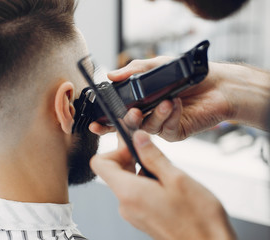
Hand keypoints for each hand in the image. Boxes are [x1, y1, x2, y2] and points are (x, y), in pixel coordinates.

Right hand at [90, 57, 232, 140]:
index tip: (95, 123)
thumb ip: (133, 71)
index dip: (106, 121)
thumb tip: (111, 74)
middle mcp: (149, 116)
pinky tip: (178, 103)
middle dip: (128, 120)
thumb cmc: (186, 74)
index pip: (118, 115)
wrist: (218, 83)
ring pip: (148, 128)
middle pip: (130, 125)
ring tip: (166, 101)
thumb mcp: (156, 67)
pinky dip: (171, 115)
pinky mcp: (177, 131)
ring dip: (156, 114)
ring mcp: (162, 125)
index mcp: (141, 102)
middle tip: (134, 112)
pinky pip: (167, 129)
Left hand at [90, 130, 235, 239]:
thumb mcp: (176, 178)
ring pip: (128, 182)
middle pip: (114, 172)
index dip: (115, 150)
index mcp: (129, 192)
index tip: (135, 146)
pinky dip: (148, 184)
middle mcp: (126, 205)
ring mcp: (133, 213)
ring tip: (167, 174)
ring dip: (143, 172)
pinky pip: (137, 195)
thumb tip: (138, 138)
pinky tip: (168, 187)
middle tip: (153, 154)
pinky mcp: (142, 218)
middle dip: (132, 159)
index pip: (100, 163)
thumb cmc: (197, 219)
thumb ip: (153, 156)